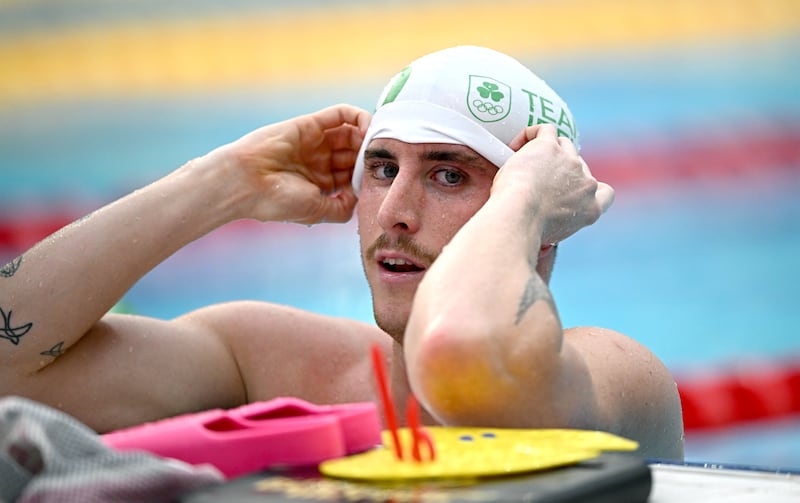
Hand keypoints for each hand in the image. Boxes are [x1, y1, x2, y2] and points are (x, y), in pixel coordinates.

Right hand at [199, 104, 370, 224]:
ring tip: (378, 141)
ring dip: (367, 135)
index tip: (382, 177)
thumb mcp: (318, 212)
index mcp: (322, 184)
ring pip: (351, 134)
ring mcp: (316, 142)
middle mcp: (320, 162)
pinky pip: (339, 114)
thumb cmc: (278, 201)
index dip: (368, 175)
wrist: (246, 182)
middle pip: (355, 154)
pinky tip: (367, 126)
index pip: (354, 176)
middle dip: (370, 155)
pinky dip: (357, 116)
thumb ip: (343, 208)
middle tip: (383, 156)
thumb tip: (361, 197)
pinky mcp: (311, 124)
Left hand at [493, 124, 613, 243]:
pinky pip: (545, 130)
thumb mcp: (550, 235)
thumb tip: (543, 232)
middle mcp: (587, 183)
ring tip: (520, 166)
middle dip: (558, 171)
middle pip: (578, 166)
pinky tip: (514, 148)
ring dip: (545, 152)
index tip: (570, 190)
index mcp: (591, 209)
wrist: (519, 216)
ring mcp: (570, 162)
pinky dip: (530, 136)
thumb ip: (556, 223)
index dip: (589, 188)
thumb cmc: (527, 231)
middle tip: (533, 182)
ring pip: (562, 145)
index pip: (604, 193)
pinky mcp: (549, 147)